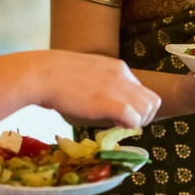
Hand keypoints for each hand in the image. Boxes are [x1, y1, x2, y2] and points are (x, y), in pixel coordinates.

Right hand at [33, 50, 161, 128]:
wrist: (42, 74)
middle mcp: (124, 76)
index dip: (135, 105)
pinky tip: (114, 127)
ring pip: (148, 110)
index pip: (142, 90)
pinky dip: (129, 127)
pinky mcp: (112, 104)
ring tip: (119, 126)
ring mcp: (119, 89)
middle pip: (152, 100)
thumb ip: (100, 85)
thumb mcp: (85, 74)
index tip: (121, 114)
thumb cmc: (55, 77)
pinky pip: (135, 120)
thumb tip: (105, 102)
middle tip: (124, 124)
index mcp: (118, 68)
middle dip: (143, 116)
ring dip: (138, 122)